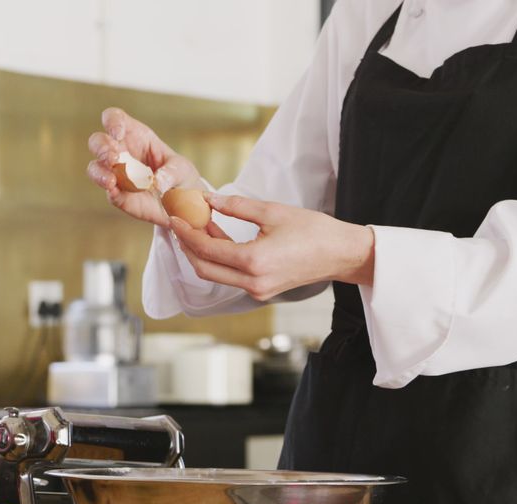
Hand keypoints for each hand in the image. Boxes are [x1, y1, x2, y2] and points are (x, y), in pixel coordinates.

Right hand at [87, 107, 202, 226]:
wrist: (182, 204)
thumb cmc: (180, 176)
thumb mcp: (182, 169)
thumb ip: (171, 172)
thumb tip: (157, 181)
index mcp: (135, 135)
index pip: (113, 118)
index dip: (111, 122)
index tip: (117, 133)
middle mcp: (121, 152)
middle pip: (97, 141)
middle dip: (101, 147)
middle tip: (113, 158)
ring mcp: (116, 174)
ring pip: (95, 167)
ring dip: (99, 172)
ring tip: (111, 180)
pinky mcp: (118, 194)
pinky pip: (108, 191)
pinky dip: (109, 191)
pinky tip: (115, 192)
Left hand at [171, 194, 374, 300]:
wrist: (341, 254)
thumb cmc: (314, 231)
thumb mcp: (273, 211)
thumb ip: (237, 207)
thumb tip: (209, 199)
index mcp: (254, 262)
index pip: (207, 250)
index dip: (187, 233)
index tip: (175, 217)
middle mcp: (252, 283)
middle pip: (204, 268)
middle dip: (188, 246)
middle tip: (179, 224)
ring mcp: (257, 291)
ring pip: (216, 274)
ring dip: (203, 252)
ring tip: (196, 227)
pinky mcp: (261, 291)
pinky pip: (231, 276)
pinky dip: (219, 258)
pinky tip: (217, 237)